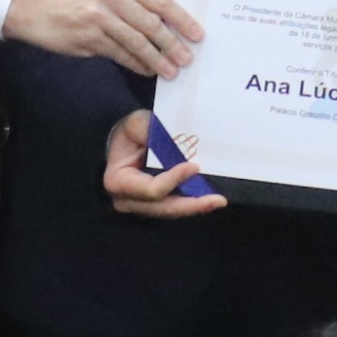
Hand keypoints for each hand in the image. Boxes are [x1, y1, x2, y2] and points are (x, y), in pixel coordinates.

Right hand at [3, 0, 203, 76]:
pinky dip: (137, 64)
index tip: (197, 34)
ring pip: (138, 43)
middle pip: (152, 24)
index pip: (160, 1)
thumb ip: (132, 0)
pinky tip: (147, 70)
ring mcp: (100, 18)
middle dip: (173, 44)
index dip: (182, 19)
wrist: (34, 8)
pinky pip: (121, 55)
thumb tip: (165, 22)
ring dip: (157, 60)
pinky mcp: (90, 39)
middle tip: (187, 59)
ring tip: (171, 71)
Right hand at [101, 106, 223, 217]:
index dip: (174, 180)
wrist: (122, 143)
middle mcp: (127, 201)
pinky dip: (191, 204)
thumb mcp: (135, 124)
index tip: (194, 166)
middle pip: (164, 208)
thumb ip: (148, 130)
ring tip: (218, 201)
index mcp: (118, 182)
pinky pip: (174, 208)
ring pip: (171, 211)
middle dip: (191, 205)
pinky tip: (209, 200)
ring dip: (195, 207)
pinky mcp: (153, 206)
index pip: (151, 189)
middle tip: (217, 200)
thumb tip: (170, 140)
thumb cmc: (128, 133)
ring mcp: (140, 207)